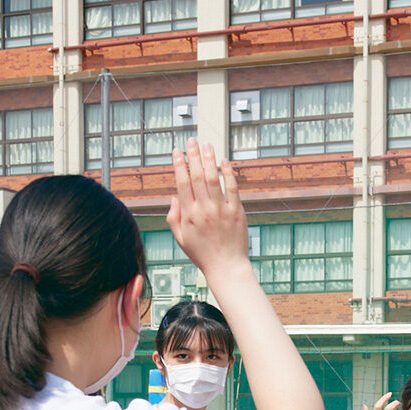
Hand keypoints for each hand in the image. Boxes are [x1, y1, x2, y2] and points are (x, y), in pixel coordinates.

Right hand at [166, 139, 248, 278]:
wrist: (226, 267)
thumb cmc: (202, 254)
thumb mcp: (181, 239)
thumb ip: (173, 218)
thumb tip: (174, 196)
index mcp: (188, 215)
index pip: (182, 183)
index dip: (179, 165)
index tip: (177, 151)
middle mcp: (204, 210)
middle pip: (197, 176)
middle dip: (193, 156)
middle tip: (191, 141)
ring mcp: (221, 210)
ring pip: (214, 178)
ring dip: (209, 159)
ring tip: (207, 145)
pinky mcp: (236, 212)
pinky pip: (232, 188)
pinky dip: (228, 173)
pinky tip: (224, 161)